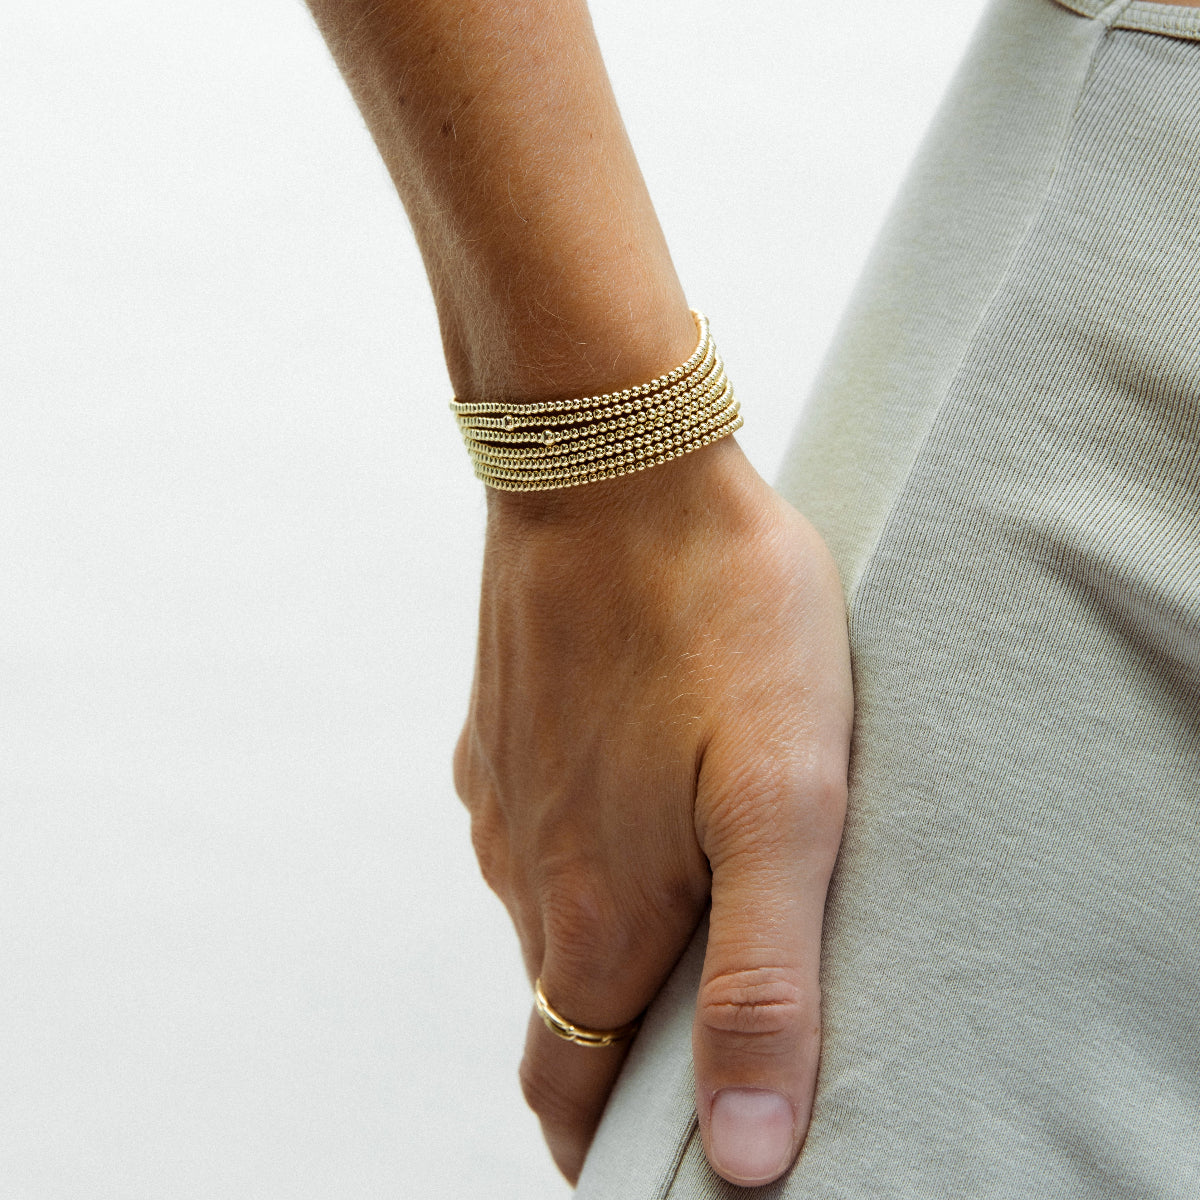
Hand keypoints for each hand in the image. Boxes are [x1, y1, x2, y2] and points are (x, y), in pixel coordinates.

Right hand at [453, 436, 852, 1186]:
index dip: (607, 1140)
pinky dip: (582, 847)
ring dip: (604, 933)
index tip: (651, 1156)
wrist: (609, 466)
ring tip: (690, 897)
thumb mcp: (783, 801)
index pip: (570, 1087)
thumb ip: (764, 980)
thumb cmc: (716, 619)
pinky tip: (636, 795)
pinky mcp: (499, 729)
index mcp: (594, 911)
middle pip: (564, 1002)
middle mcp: (525, 869)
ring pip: (548, 909)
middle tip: (702, 1023)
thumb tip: (744, 1156)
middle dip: (621, 1041)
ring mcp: (502, 792)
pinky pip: (533, 825)